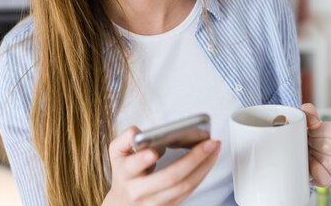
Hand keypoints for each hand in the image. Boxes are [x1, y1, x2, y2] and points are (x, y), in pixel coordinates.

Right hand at [102, 126, 219, 205]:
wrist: (123, 204)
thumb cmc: (123, 175)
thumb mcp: (116, 154)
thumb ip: (124, 139)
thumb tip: (138, 132)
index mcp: (126, 175)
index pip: (132, 167)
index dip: (143, 160)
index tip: (153, 152)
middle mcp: (141, 191)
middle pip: (170, 177)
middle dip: (192, 158)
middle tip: (207, 143)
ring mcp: (157, 201)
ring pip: (185, 185)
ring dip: (204, 166)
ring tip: (214, 148)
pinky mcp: (170, 205)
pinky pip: (190, 190)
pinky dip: (202, 173)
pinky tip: (209, 160)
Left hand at [301, 103, 330, 186]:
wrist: (300, 152)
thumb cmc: (308, 137)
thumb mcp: (308, 123)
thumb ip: (309, 115)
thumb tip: (307, 109)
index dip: (318, 130)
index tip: (311, 130)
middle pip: (330, 147)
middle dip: (314, 143)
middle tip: (308, 142)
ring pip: (330, 163)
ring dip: (314, 156)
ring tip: (309, 152)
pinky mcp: (329, 180)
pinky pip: (326, 179)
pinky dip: (316, 172)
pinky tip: (310, 165)